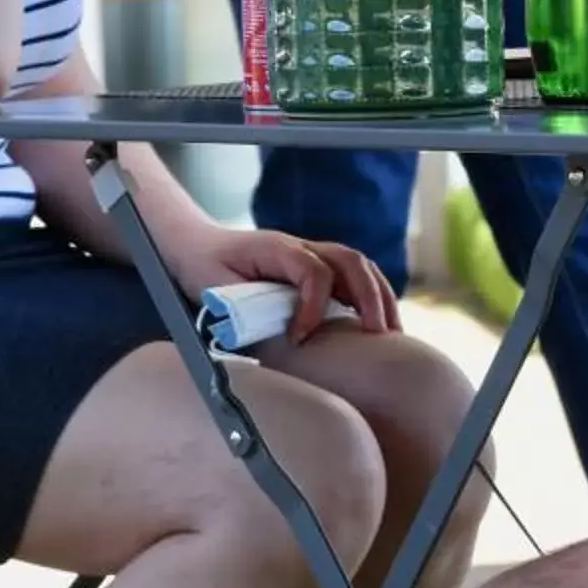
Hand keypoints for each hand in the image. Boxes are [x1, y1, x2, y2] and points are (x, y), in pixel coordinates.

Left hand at [167, 220, 400, 340]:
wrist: (197, 246)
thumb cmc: (205, 269)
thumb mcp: (216, 291)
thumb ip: (245, 312)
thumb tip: (273, 341)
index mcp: (276, 249)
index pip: (313, 271)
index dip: (314, 306)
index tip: (301, 338)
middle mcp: (301, 246)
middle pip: (350, 261)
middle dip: (369, 298)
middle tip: (377, 336)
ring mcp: (312, 253)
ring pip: (359, 266)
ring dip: (379, 297)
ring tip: (391, 333)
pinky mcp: (316, 267)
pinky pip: (354, 276)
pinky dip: (372, 297)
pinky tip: (378, 326)